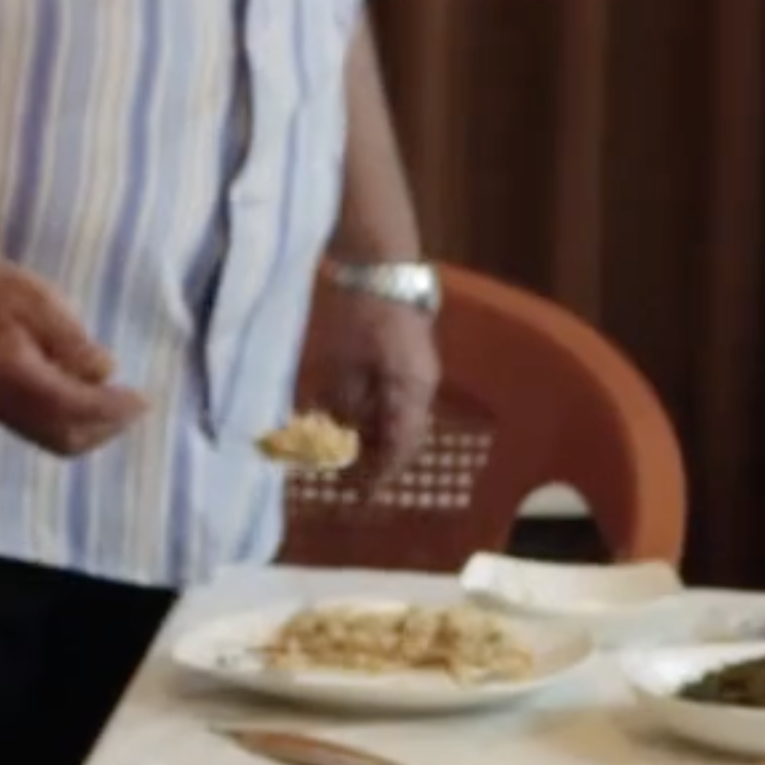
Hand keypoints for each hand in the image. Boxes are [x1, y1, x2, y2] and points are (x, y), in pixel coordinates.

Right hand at [0, 249, 148, 458]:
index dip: (109, 408)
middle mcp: (1, 400)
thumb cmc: (7, 291)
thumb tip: (106, 372)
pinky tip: (98, 409)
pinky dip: (78, 429)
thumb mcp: (45, 302)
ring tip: (123, 409)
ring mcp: (0, 411)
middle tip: (138, 406)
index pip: (69, 404)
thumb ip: (73, 341)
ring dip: (95, 432)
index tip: (142, 400)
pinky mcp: (5, 413)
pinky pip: (47, 436)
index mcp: (10, 370)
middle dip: (107, 426)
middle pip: (64, 435)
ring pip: (57, 442)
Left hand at [302, 283, 441, 475]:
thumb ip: (346, 404)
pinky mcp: (411, 362)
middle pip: (404, 436)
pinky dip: (375, 415)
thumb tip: (342, 436)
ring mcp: (420, 374)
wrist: (383, 269)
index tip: (362, 495)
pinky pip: (395, 400)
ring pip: (399, 419)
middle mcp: (422, 388)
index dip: (382, 473)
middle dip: (379, 459)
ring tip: (347, 452)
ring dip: (376, 437)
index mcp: (411, 391)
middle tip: (351, 477)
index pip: (400, 446)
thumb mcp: (345, 363)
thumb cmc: (361, 314)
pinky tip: (352, 418)